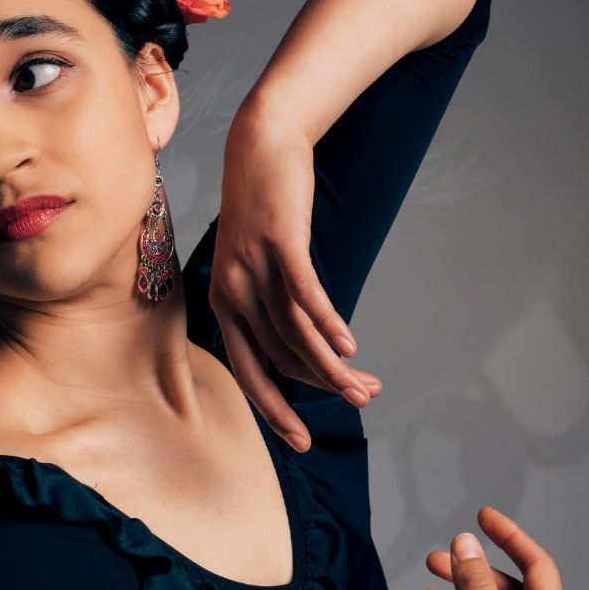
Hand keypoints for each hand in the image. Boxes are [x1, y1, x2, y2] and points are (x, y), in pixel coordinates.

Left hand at [211, 115, 382, 451]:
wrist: (260, 147)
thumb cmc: (263, 213)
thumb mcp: (259, 265)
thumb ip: (274, 305)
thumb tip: (306, 347)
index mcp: (224, 305)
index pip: (249, 371)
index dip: (275, 409)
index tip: (300, 442)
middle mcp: (232, 292)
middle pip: (279, 359)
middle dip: (319, 387)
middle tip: (360, 400)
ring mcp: (254, 268)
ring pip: (296, 334)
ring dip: (332, 365)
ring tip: (364, 386)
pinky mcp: (281, 243)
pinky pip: (305, 295)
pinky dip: (328, 324)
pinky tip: (350, 346)